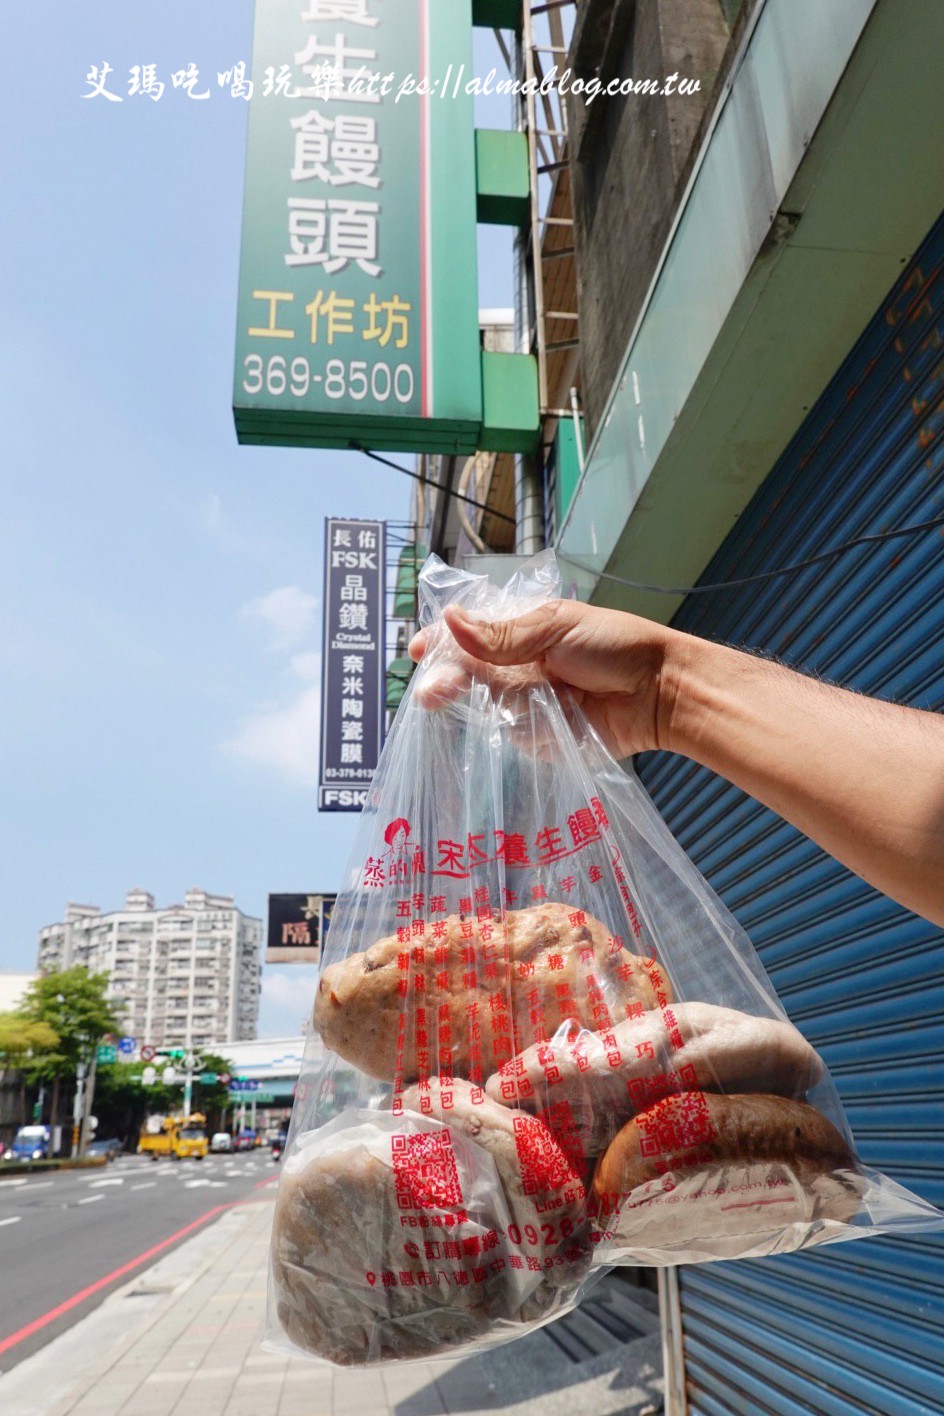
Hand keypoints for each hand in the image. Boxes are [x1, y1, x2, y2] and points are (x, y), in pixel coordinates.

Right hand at [408, 599, 681, 756]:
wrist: (659, 694)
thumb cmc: (615, 647)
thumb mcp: (555, 628)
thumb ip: (501, 635)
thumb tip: (450, 620)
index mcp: (520, 630)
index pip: (468, 633)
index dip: (441, 640)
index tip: (418, 650)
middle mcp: (516, 666)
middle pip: (465, 671)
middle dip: (444, 678)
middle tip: (430, 690)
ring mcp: (524, 702)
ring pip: (478, 703)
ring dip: (463, 701)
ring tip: (441, 699)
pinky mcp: (536, 736)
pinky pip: (505, 733)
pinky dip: (495, 728)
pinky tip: (484, 723)